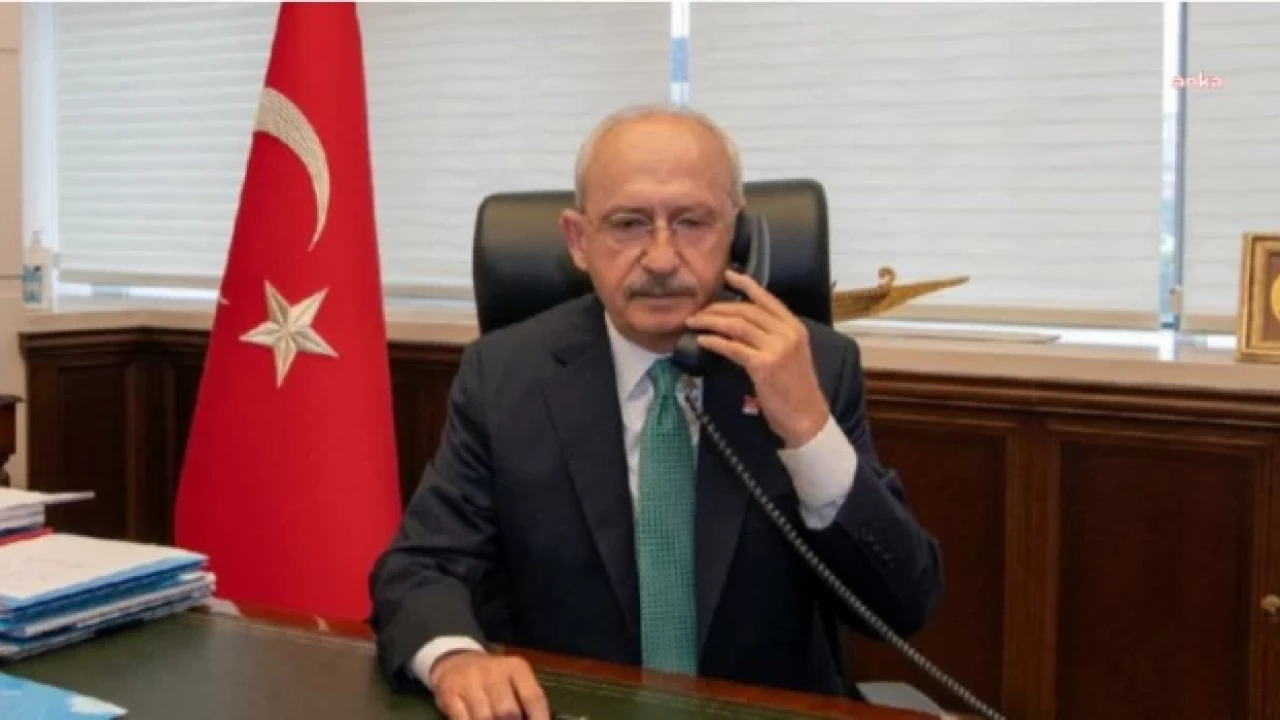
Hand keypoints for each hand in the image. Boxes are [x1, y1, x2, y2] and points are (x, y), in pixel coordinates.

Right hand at [430, 650, 549, 719]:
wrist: (455, 661)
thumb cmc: (493, 677)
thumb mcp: (514, 680)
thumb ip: (526, 701)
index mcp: (516, 668)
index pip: (533, 698)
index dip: (539, 719)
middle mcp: (493, 672)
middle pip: (508, 712)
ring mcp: (469, 682)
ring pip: (485, 718)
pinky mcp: (450, 694)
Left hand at [685, 269, 830, 447]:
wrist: (806, 415)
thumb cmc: (795, 387)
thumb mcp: (790, 354)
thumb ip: (772, 336)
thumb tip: (739, 324)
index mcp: (795, 327)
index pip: (767, 299)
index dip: (746, 285)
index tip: (727, 275)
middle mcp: (787, 333)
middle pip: (746, 310)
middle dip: (718, 308)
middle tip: (698, 312)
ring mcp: (777, 348)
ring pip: (737, 325)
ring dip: (711, 321)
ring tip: (694, 323)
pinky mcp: (764, 365)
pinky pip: (733, 347)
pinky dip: (715, 342)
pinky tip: (703, 340)